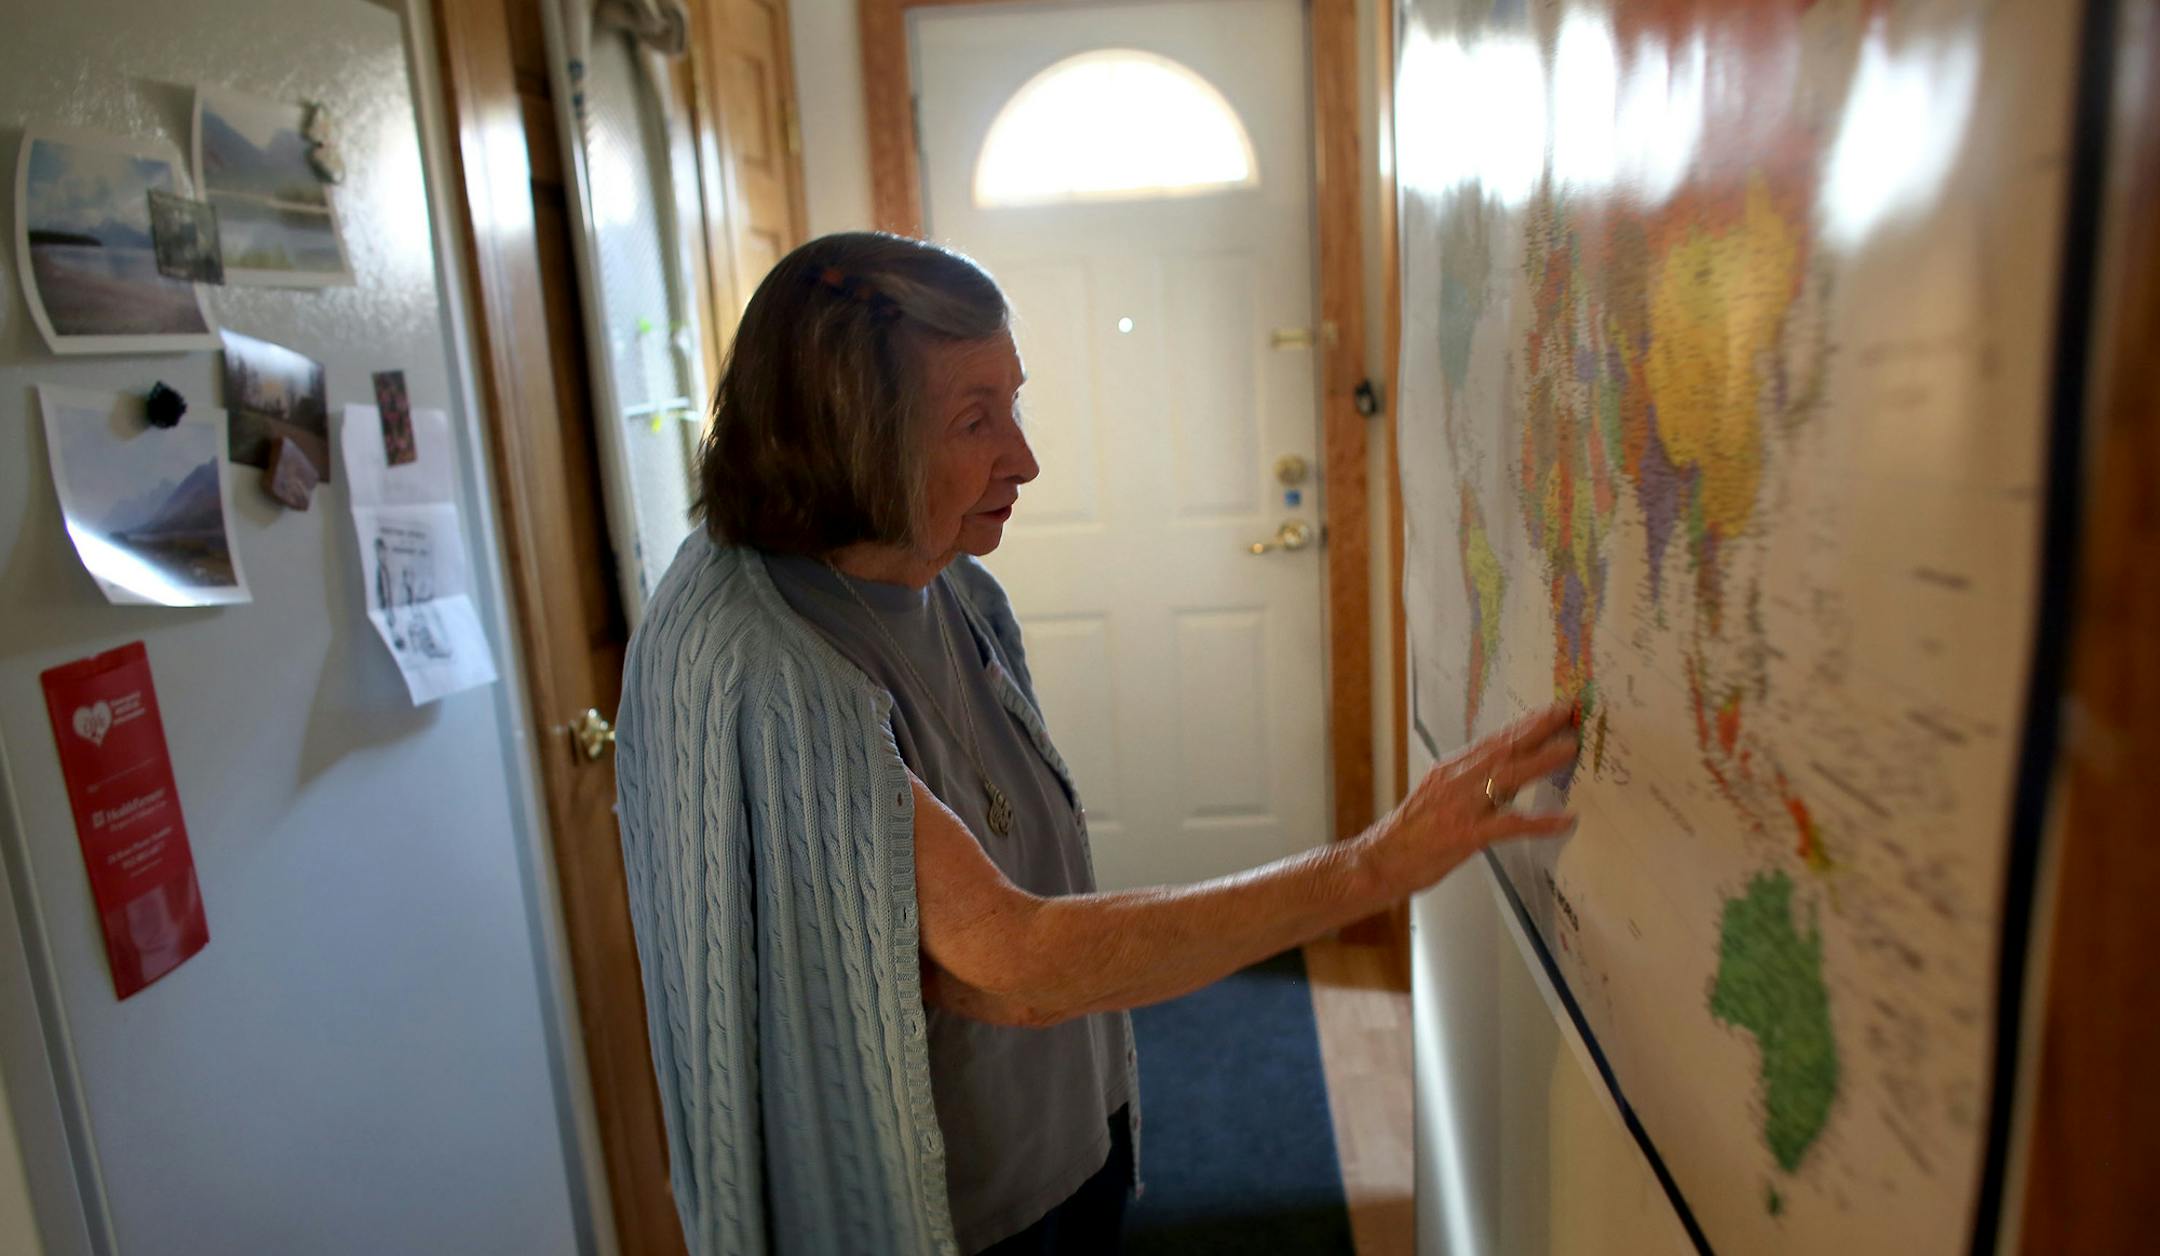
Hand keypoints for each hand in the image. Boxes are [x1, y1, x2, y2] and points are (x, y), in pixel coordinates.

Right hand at [1363, 703, 1580, 891]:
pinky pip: (1510, 826)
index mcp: (1449, 770)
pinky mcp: (1466, 834)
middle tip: (1566, 711)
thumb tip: (1506, 776)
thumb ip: (1468, 784)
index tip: (1549, 711)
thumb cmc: (1408, 835)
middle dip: (1537, 728)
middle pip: (1503, 748)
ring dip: (1541, 760)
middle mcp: (1456, 780)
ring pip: (1507, 776)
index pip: (1493, 741)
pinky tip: (1564, 820)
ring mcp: (1461, 806)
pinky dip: (1539, 822)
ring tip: (1570, 748)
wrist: (1378, 861)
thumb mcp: (1437, 797)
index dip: (1523, 725)